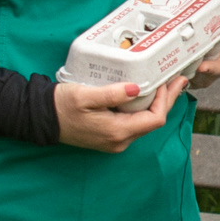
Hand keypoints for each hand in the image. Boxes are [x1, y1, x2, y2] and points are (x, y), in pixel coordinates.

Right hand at [56, 74, 195, 152]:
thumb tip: (137, 89)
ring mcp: (115, 141)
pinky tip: (145, 94)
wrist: (41, 119)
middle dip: (166, 100)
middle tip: (178, 79)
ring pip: (145, 122)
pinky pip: (134, 123)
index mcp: (118, 132)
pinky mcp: (110, 136)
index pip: (155, 119)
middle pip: (153, 121)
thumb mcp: (86, 95)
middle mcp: (120, 141)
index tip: (166, 81)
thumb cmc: (61, 106)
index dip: (165, 100)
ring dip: (156, 103)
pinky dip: (143, 108)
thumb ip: (113, 93)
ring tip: (165, 83)